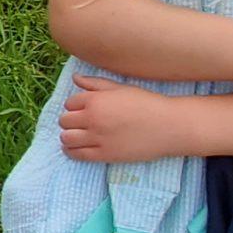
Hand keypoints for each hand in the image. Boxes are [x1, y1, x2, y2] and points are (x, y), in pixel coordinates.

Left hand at [60, 77, 190, 163]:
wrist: (168, 126)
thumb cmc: (146, 103)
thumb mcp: (121, 88)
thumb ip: (95, 84)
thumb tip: (75, 77)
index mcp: (96, 100)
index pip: (69, 103)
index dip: (75, 106)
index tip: (84, 109)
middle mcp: (93, 119)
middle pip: (64, 121)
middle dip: (70, 121)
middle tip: (80, 122)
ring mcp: (97, 138)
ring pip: (66, 138)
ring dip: (68, 136)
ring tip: (77, 135)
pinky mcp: (104, 155)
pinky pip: (77, 155)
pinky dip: (71, 151)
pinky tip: (76, 147)